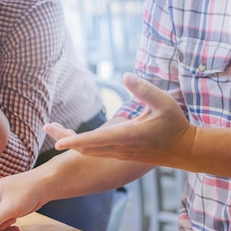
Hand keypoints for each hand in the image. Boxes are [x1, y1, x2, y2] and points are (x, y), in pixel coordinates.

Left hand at [46, 73, 195, 166]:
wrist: (184, 151)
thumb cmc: (175, 124)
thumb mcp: (164, 103)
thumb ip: (144, 90)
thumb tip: (125, 75)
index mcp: (128, 136)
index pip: (96, 140)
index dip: (76, 141)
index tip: (58, 143)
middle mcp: (119, 148)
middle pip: (84, 147)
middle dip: (64, 137)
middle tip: (46, 126)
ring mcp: (117, 154)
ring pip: (87, 151)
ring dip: (69, 141)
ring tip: (52, 128)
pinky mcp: (118, 155)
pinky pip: (94, 152)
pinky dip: (79, 145)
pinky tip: (70, 138)